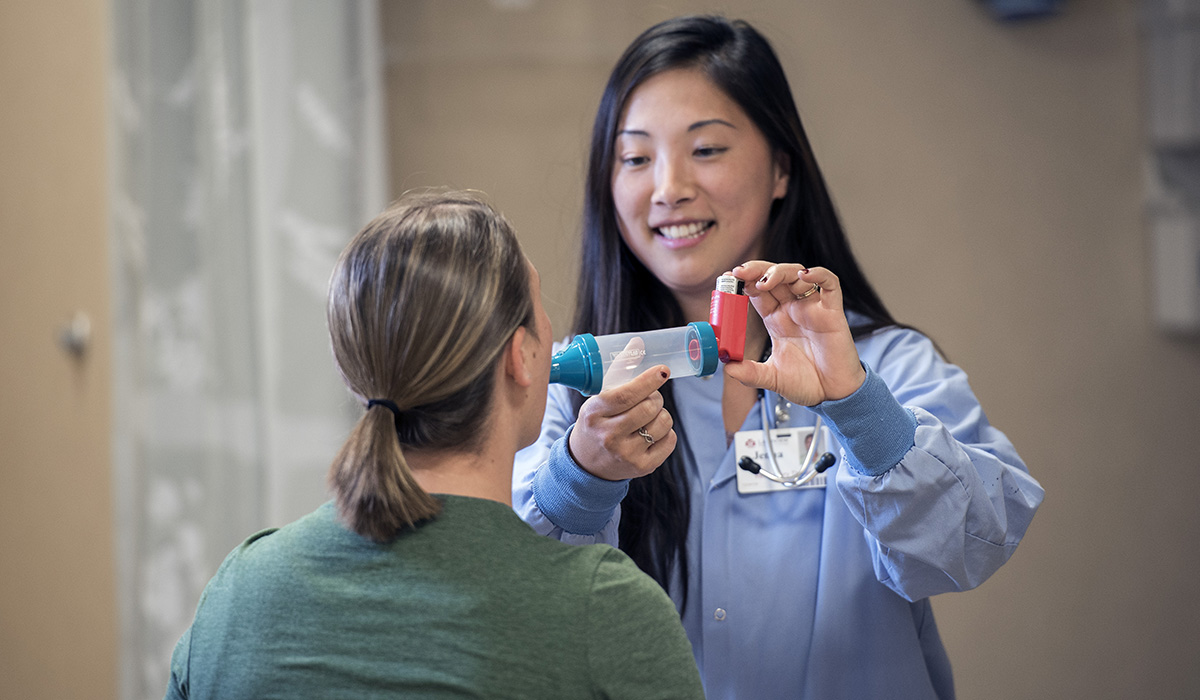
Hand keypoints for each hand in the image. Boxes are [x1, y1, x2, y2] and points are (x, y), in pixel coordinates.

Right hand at [568, 364, 676, 480]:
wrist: (587, 464)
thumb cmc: (597, 423)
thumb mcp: (599, 398)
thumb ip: (619, 371)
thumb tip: (638, 343)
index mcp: (593, 414)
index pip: (626, 395)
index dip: (648, 380)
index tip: (662, 371)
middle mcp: (608, 436)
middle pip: (649, 407)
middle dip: (655, 397)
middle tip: (649, 398)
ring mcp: (626, 454)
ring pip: (663, 423)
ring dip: (661, 414)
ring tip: (648, 418)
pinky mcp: (642, 467)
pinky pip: (670, 441)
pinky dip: (666, 433)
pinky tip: (651, 433)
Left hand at [721, 261, 865, 405]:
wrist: (833, 396)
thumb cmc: (807, 383)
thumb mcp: (771, 378)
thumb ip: (750, 373)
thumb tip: (728, 367)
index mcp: (776, 320)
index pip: (757, 292)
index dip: (743, 282)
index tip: (727, 280)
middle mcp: (793, 310)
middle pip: (774, 277)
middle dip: (756, 270)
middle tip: (738, 272)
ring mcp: (813, 309)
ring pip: (797, 275)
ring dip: (780, 271)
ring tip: (764, 281)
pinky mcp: (832, 313)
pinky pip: (830, 285)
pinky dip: (819, 274)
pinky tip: (805, 275)